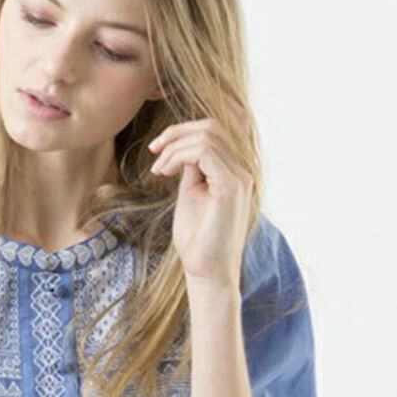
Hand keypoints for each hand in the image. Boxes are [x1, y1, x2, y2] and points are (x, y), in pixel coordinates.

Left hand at [148, 103, 252, 292]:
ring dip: (174, 147)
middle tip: (153, 151)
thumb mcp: (192, 192)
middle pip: (212, 126)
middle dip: (176, 132)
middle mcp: (243, 170)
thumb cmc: (197, 238)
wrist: (206, 271)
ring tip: (158, 169)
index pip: (216, 130)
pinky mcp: (232, 186)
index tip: (157, 148)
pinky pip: (204, 151)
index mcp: (235, 170)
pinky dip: (178, 155)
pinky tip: (165, 172)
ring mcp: (241, 177)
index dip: (184, 129)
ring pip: (207, 135)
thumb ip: (192, 168)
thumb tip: (182, 148)